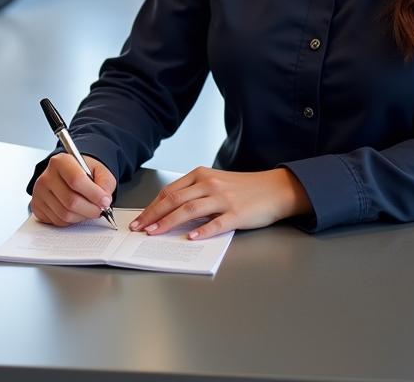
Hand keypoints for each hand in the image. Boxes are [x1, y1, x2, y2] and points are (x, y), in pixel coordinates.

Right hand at [30, 153, 116, 226]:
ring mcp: (39, 192)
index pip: (76, 180)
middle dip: (91, 209)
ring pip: (65, 215)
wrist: (67, 174)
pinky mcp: (37, 206)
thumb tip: (104, 200)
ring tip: (88, 209)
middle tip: (100, 209)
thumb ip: (105, 183)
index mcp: (61, 161)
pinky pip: (58, 221)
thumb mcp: (99, 170)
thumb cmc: (83, 172)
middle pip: (71, 201)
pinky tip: (75, 211)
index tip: (105, 201)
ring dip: (82, 216)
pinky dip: (71, 221)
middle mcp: (47, 176)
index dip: (94, 194)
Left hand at [130, 167, 311, 238]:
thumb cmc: (243, 188)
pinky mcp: (236, 213)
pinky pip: (216, 223)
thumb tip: (169, 211)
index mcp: (201, 174)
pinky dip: (201, 231)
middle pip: (174, 200)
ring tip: (155, 233)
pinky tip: (190, 238)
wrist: (274, 189)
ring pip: (189, 210)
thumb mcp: (215, 182)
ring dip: (169, 222)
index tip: (139, 218)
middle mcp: (209, 184)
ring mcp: (222, 198)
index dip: (152, 206)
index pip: (169, 191)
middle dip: (153, 215)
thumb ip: (194, 192)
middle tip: (139, 228)